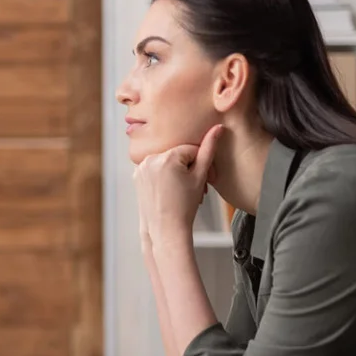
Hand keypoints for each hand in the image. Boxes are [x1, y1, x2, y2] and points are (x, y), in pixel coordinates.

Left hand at [134, 125, 221, 250]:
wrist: (165, 228)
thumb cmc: (184, 206)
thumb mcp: (200, 176)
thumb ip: (209, 150)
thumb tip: (218, 127)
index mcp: (167, 157)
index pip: (191, 150)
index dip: (199, 165)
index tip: (200, 179)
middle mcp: (150, 158)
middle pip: (177, 154)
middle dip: (187, 167)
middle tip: (191, 187)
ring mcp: (141, 167)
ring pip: (166, 160)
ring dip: (175, 170)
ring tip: (179, 189)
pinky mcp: (137, 174)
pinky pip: (155, 167)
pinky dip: (163, 174)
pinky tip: (168, 189)